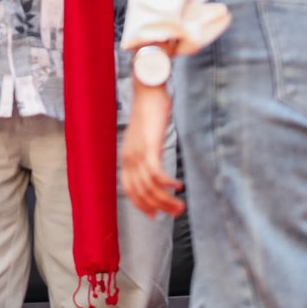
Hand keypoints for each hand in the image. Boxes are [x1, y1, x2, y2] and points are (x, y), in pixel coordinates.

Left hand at [121, 79, 183, 217]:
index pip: (130, 190)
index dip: (141, 205)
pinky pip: (156, 174)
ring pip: (150, 187)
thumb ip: (147, 151)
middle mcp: (129, 158)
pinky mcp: (149, 146)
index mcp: (126, 158)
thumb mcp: (145, 136)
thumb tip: (154, 165)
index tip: (155, 215)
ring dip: (166, 200)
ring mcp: (138, 153)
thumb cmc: (149, 113)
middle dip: (158, 207)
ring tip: (180, 206)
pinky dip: (168, 184)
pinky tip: (179, 186)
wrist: (147, 91)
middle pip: (141, 193)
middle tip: (175, 214)